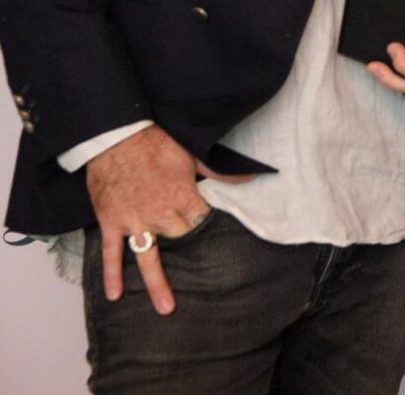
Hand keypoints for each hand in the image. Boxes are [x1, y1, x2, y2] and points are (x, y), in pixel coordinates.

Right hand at [84, 125, 249, 313]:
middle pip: (181, 240)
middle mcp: (159, 213)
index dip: (210, 228)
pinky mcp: (111, 222)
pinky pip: (111, 253)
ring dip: (157, 284)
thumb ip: (220, 171)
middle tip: (197, 261)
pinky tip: (115, 295)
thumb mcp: (192, 154)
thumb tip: (252, 176)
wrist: (115, 136)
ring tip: (167, 308)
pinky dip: (111, 274)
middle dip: (188, 246)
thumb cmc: (156, 143)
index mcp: (182, 196)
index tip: (218, 236)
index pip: (203, 222)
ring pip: (148, 257)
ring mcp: (134, 221)